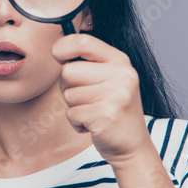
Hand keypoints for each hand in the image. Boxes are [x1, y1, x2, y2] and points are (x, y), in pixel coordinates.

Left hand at [52, 33, 151, 164]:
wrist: (132, 145)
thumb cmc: (112, 108)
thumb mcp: (108, 77)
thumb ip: (87, 62)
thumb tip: (55, 46)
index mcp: (120, 61)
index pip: (83, 42)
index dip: (62, 46)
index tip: (57, 55)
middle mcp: (122, 75)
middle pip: (68, 71)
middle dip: (67, 87)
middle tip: (85, 98)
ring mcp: (116, 95)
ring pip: (68, 94)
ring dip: (73, 107)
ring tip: (92, 111)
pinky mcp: (106, 116)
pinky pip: (71, 113)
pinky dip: (76, 122)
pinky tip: (92, 124)